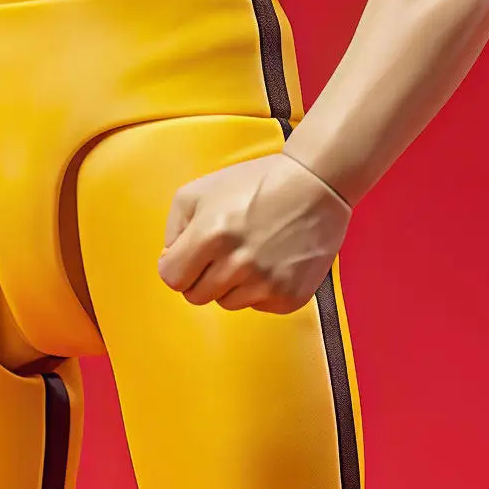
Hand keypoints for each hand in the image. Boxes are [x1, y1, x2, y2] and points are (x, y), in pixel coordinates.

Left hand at [157, 149, 350, 313]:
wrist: (318, 185)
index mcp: (210, 236)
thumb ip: (174, 227)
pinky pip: (258, 306)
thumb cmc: (256, 183)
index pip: (172, 278)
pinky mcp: (290, 296)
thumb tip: (170, 258)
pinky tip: (273, 261)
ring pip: (227, 303)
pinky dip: (260, 290)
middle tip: (222, 252)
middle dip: (201, 276)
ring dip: (231, 284)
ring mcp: (267, 284)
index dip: (177, 265)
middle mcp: (238, 264)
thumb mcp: (201, 190)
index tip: (189, 255)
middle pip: (196, 296)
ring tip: (251, 252)